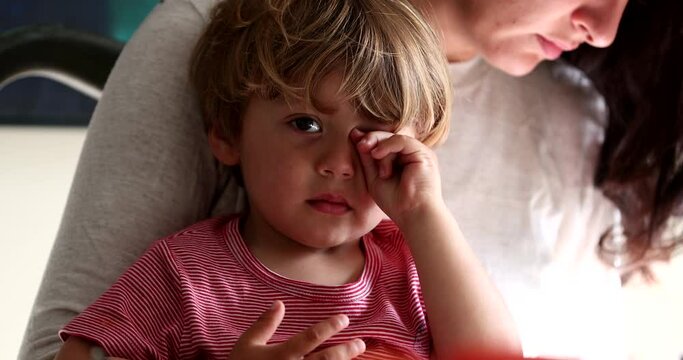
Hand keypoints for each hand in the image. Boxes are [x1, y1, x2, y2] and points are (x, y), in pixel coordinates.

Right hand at [228, 300, 365, 359]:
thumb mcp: (247, 344)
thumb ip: (264, 324)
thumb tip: (279, 303)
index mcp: (282, 355)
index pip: (312, 337)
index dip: (330, 326)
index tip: (344, 319)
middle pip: (327, 359)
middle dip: (346, 351)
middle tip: (361, 343)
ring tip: (356, 357)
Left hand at [350, 129, 441, 221]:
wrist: (412, 214)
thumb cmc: (395, 202)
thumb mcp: (374, 177)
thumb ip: (367, 158)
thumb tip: (355, 135)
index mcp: (401, 161)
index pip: (384, 143)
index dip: (369, 140)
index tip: (354, 138)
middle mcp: (410, 155)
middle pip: (389, 137)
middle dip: (372, 138)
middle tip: (360, 145)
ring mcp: (418, 153)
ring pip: (394, 138)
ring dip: (380, 148)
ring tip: (373, 159)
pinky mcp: (424, 154)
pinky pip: (402, 141)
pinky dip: (387, 145)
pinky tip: (377, 154)